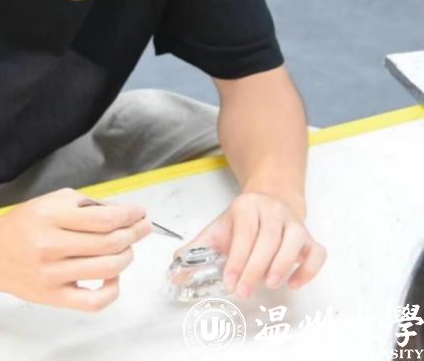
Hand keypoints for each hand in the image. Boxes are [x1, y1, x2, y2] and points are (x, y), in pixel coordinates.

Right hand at [0, 188, 151, 311]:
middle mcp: (49, 246)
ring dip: (127, 255)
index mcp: (49, 216)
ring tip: (127, 248)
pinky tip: (113, 276)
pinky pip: (94, 301)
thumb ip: (87, 205)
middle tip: (141, 228)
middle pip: (109, 243)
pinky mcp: (53, 296)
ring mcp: (51, 275)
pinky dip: (113, 289)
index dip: (129, 216)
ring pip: (107, 268)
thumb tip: (123, 214)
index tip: (139, 213)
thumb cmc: (24, 225)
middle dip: (133, 233)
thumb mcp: (51, 202)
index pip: (103, 218)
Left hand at [175, 192, 325, 298]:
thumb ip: (196, 250)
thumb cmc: (242, 222)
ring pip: (295, 242)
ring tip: (270, 285)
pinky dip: (309, 269)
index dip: (238, 258)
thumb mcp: (217, 230)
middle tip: (244, 291)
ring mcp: (295, 224)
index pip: (245, 232)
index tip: (229, 281)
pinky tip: (293, 283)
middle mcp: (273, 212)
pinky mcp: (310, 238)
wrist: (270, 201)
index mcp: (247, 208)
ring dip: (283, 265)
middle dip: (255, 268)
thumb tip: (175, 272)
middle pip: (268, 239)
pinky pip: (317, 252)